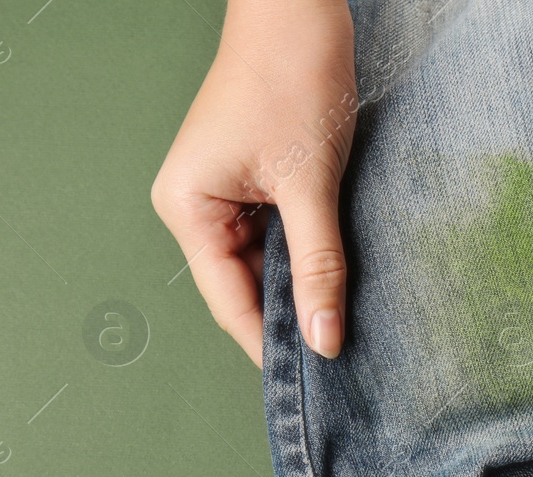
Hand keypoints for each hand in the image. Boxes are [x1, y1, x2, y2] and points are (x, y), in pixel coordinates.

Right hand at [151, 0, 357, 365]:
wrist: (299, 13)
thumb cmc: (292, 80)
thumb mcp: (311, 184)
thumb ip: (319, 265)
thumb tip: (324, 338)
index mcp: (187, 208)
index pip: (229, 302)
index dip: (271, 345)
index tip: (314, 383)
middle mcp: (194, 207)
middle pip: (245, 289)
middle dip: (290, 320)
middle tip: (342, 360)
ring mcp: (221, 197)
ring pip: (265, 268)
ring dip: (302, 290)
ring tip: (346, 324)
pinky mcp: (250, 185)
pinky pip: (276, 240)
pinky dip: (306, 260)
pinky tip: (339, 281)